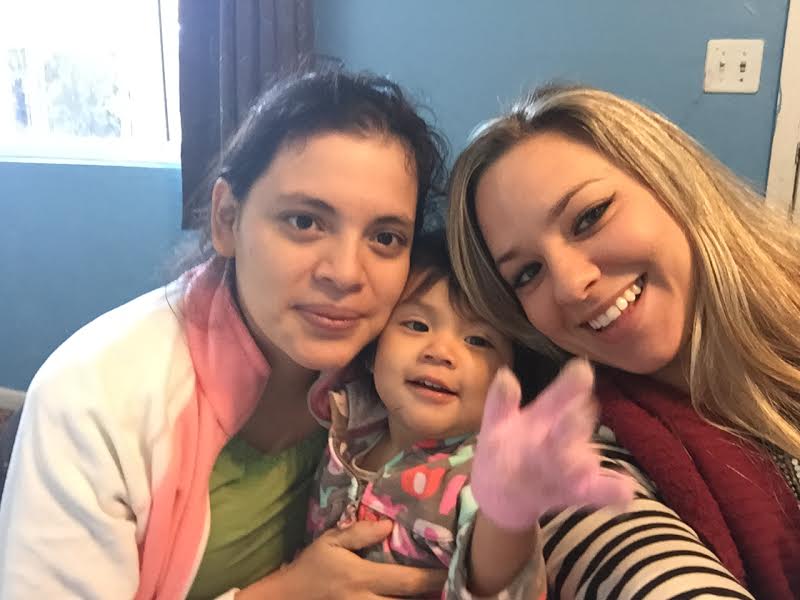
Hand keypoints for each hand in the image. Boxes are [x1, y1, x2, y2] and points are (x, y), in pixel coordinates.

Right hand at [238, 520, 445, 598]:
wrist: (287, 598)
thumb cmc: (311, 566)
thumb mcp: (330, 542)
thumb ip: (359, 533)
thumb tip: (388, 526)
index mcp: (362, 578)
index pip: (406, 581)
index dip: (432, 578)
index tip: (453, 569)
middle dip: (433, 596)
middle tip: (455, 584)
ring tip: (441, 592)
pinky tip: (414, 597)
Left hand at [470, 359, 633, 530]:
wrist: (503, 491)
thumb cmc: (505, 447)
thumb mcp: (496, 423)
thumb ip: (501, 402)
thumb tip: (505, 375)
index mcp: (547, 414)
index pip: (561, 395)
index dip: (572, 384)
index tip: (582, 369)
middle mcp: (566, 435)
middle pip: (575, 426)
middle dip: (574, 424)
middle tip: (575, 416)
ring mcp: (575, 464)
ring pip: (586, 461)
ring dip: (583, 463)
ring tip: (583, 466)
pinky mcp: (580, 492)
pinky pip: (604, 491)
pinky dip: (615, 491)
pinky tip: (626, 491)